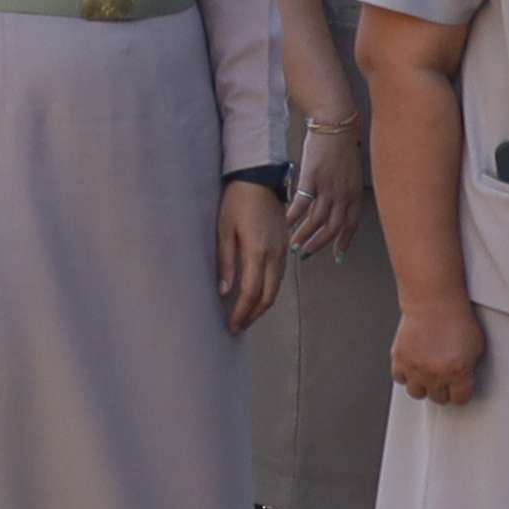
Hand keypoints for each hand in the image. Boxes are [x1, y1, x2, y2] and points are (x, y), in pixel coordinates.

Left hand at [215, 177, 287, 332]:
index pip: (251, 292)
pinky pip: (279, 277)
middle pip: (269, 296)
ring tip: (246, 317)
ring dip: (262, 305)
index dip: (242, 312)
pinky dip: (269, 291)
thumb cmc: (236, 203)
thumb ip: (226, 262)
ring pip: (277, 288)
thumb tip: (225, 292)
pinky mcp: (284, 247)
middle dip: (253, 314)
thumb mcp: (224, 231)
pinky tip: (257, 296)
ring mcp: (283, 251)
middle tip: (238, 327)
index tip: (232, 325)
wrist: (259, 181)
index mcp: (258, 251)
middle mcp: (275, 255)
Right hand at [287, 112, 368, 259]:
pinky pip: (301, 204)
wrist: (335, 125)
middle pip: (333, 227)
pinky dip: (292, 217)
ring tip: (294, 244)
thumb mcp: (351, 172)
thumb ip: (346, 190)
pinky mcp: (312, 179)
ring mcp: (328, 188)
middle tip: (306, 253)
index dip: (343, 241)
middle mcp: (344, 195)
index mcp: (355, 193)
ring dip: (304, 235)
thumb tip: (338, 203)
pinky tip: (285, 223)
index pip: (351, 224)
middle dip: (319, 244)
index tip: (337, 254)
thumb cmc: (342, 146)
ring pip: (317, 220)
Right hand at [391, 292, 485, 404]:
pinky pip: (400, 379)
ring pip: (417, 393)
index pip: (460, 399)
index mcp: (459, 372)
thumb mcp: (477, 347)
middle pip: (438, 398)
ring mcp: (415, 368)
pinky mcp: (399, 359)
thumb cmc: (456, 319)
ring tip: (428, 377)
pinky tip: (414, 367)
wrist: (433, 302)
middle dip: (443, 390)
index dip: (461, 394)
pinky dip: (406, 375)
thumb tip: (464, 379)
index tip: (460, 389)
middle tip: (445, 381)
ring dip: (423, 386)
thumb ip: (469, 368)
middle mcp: (436, 374)